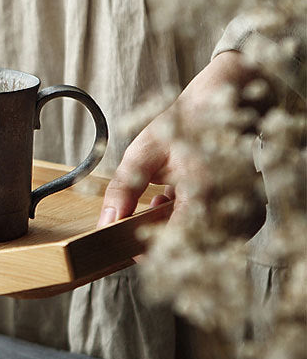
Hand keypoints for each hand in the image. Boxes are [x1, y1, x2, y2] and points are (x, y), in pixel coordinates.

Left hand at [98, 51, 266, 238]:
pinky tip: (182, 201)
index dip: (149, 251)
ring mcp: (245, 215)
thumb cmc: (184, 126)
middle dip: (162, 239)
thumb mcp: (143, 153)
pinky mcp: (251, 217)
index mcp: (204, 194)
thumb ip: (123, 190)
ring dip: (179, 231)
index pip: (173, 247)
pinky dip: (197, 225)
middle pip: (189, 250)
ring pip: (204, 245)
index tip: (132, 246)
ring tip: (165, 199)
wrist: (221, 107)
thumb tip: (106, 222)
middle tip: (148, 213)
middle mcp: (230, 210)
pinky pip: (219, 236)